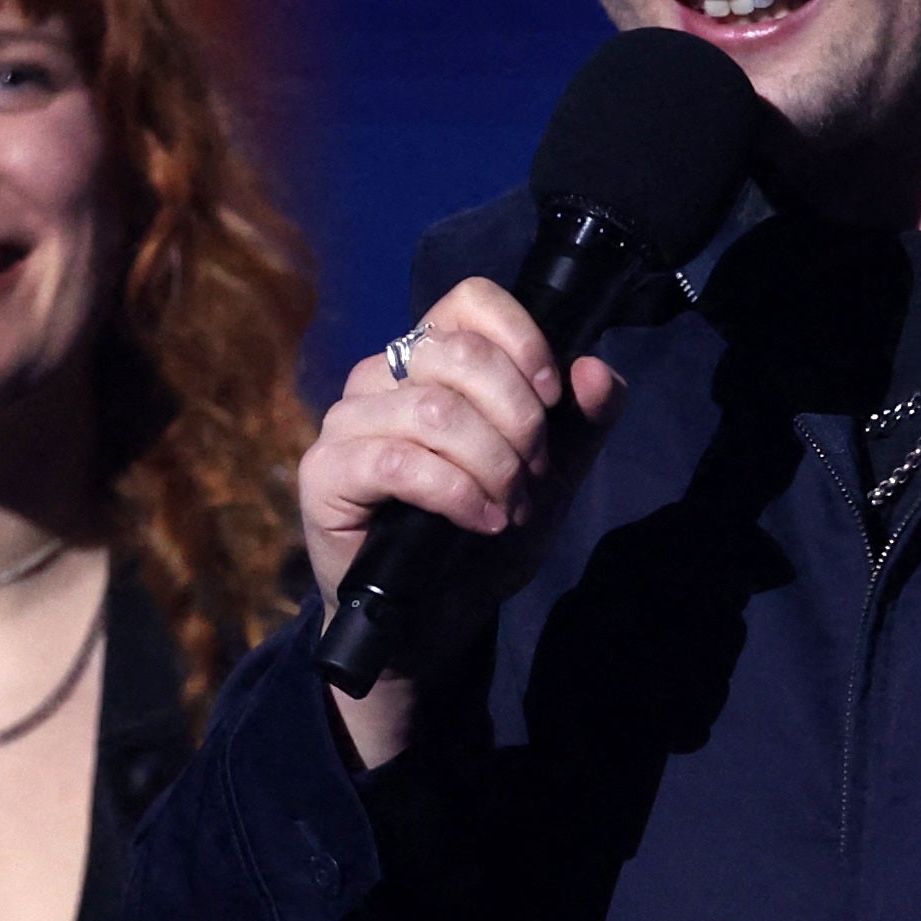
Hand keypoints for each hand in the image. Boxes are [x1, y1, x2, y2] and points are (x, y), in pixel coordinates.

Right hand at [302, 275, 623, 764]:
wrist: (434, 621)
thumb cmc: (482, 537)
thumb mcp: (552, 478)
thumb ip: (583, 423)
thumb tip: (596, 370)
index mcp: (432, 359)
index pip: (469, 299)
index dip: (522, 338)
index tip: (552, 397)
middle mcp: (381, 376)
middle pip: (460, 355)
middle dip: (520, 421)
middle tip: (532, 476)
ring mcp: (346, 422)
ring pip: (435, 411)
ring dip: (493, 465)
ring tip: (509, 509)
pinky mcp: (324, 473)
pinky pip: (398, 461)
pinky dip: (457, 493)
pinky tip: (481, 522)